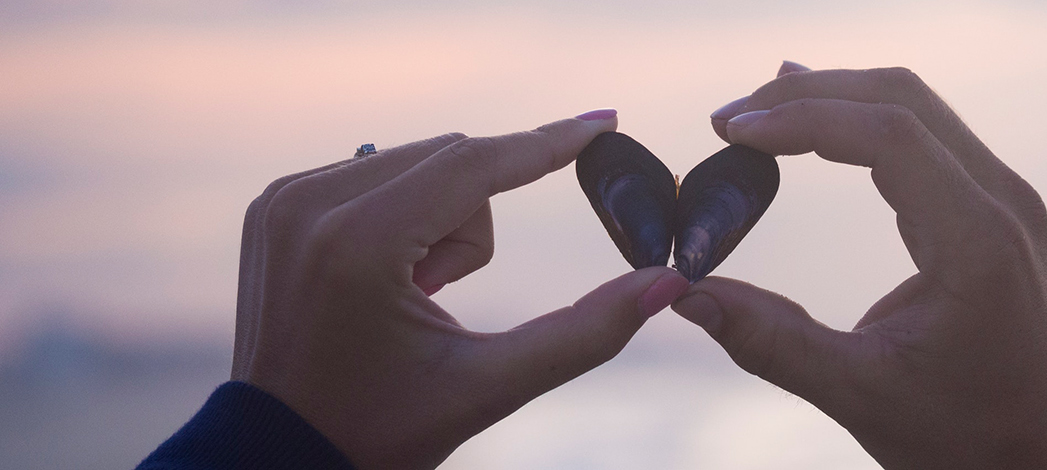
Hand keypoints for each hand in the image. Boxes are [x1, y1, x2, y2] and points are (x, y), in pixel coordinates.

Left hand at [231, 112, 690, 468]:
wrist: (281, 454)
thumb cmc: (380, 429)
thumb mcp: (489, 387)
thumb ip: (585, 334)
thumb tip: (665, 284)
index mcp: (356, 246)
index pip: (473, 165)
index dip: (548, 144)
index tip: (605, 124)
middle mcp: (309, 205)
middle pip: (451, 160)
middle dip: (472, 226)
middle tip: (439, 297)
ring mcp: (284, 200)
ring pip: (418, 162)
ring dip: (439, 220)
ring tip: (410, 296)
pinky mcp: (275, 203)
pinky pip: (376, 172)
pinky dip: (401, 215)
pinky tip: (381, 281)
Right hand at [677, 63, 1046, 468]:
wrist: (1043, 450)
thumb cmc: (965, 433)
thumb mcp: (859, 394)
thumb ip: (770, 341)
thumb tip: (683, 295)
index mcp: (976, 241)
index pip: (889, 134)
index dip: (804, 118)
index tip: (732, 131)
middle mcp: (1001, 202)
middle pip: (900, 99)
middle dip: (808, 94)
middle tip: (728, 118)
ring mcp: (1003, 199)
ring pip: (913, 107)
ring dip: (832, 99)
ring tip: (755, 114)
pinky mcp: (991, 208)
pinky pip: (923, 136)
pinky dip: (860, 123)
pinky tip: (813, 125)